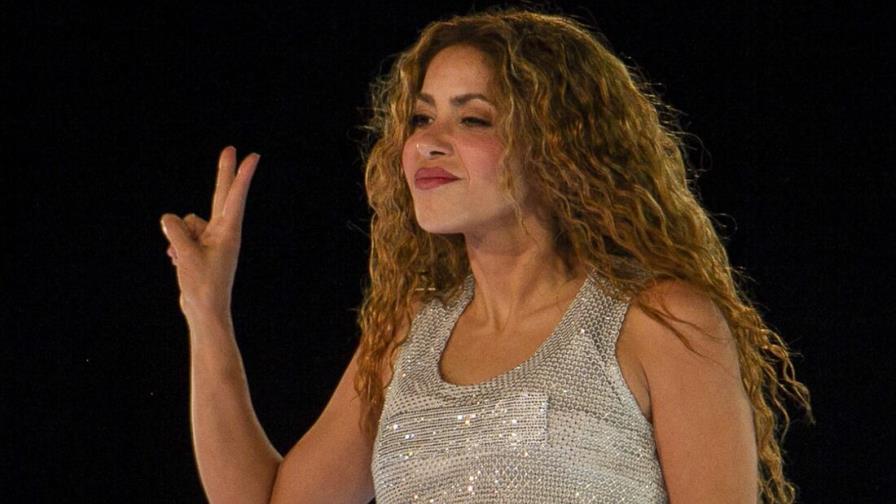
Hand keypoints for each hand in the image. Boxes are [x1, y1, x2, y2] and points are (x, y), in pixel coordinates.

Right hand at [160, 146, 259, 319]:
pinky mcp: (201, 248)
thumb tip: (169, 218)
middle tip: (231, 148)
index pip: (234, 197)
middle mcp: (223, 232)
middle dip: (224, 172)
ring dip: (178, 238)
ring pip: (187, 223)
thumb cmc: (202, 284)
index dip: (241, 175)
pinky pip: (181, 236)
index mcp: (228, 232)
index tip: (253, 156)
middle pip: (221, 195)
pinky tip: (178, 263)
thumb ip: (176, 231)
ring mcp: (212, 239)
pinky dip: (176, 247)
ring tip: (184, 260)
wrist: (204, 310)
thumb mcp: (185, 255)